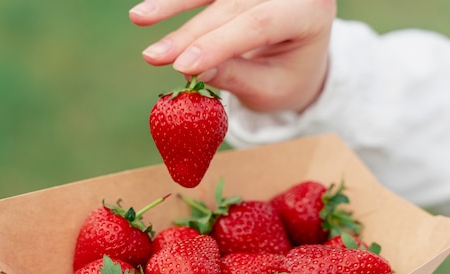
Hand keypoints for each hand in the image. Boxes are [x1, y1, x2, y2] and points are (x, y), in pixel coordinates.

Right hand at [129, 0, 335, 112]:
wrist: (300, 58)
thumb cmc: (287, 79)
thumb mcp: (270, 89)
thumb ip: (237, 77)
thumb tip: (194, 71)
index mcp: (310, 13)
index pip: (260, 23)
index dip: (218, 43)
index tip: (181, 66)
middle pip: (233, 5)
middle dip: (190, 32)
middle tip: (154, 56)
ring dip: (174, 3)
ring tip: (139, 17)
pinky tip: (151, 7)